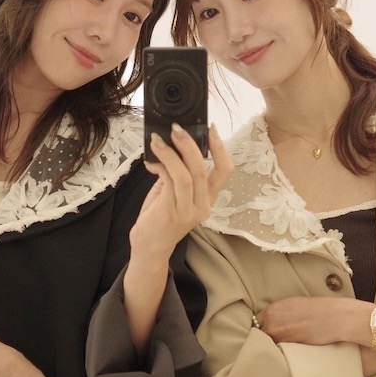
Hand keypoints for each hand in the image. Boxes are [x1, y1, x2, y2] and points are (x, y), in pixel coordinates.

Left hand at [132, 123, 231, 260]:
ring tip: (157, 140)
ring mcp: (188, 210)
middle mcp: (203, 205)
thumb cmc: (161, 217)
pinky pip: (169, 182)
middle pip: (203, 170)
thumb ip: (178, 173)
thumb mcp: (175, 193)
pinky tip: (152, 161)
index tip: (211, 129)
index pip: (225, 171)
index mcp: (209, 198)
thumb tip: (172, 146)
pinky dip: (161, 166)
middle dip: (190, 145)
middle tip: (176, 129)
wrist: (150, 247)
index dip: (220, 148)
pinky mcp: (172, 212)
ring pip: (186, 175)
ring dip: (171, 154)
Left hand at [254, 296, 347, 344]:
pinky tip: (285, 353)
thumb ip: (277, 312)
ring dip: (270, 348)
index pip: (256, 323)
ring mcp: (279, 338)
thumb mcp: (292, 304)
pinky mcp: (288, 349)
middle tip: (269, 343)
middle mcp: (271, 324)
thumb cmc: (316, 308)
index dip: (261, 328)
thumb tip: (269, 321)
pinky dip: (280, 354)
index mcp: (271, 311)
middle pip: (259, 336)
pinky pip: (278, 353)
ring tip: (276, 350)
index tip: (264, 333)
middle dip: (263, 339)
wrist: (333, 318)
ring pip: (267, 346)